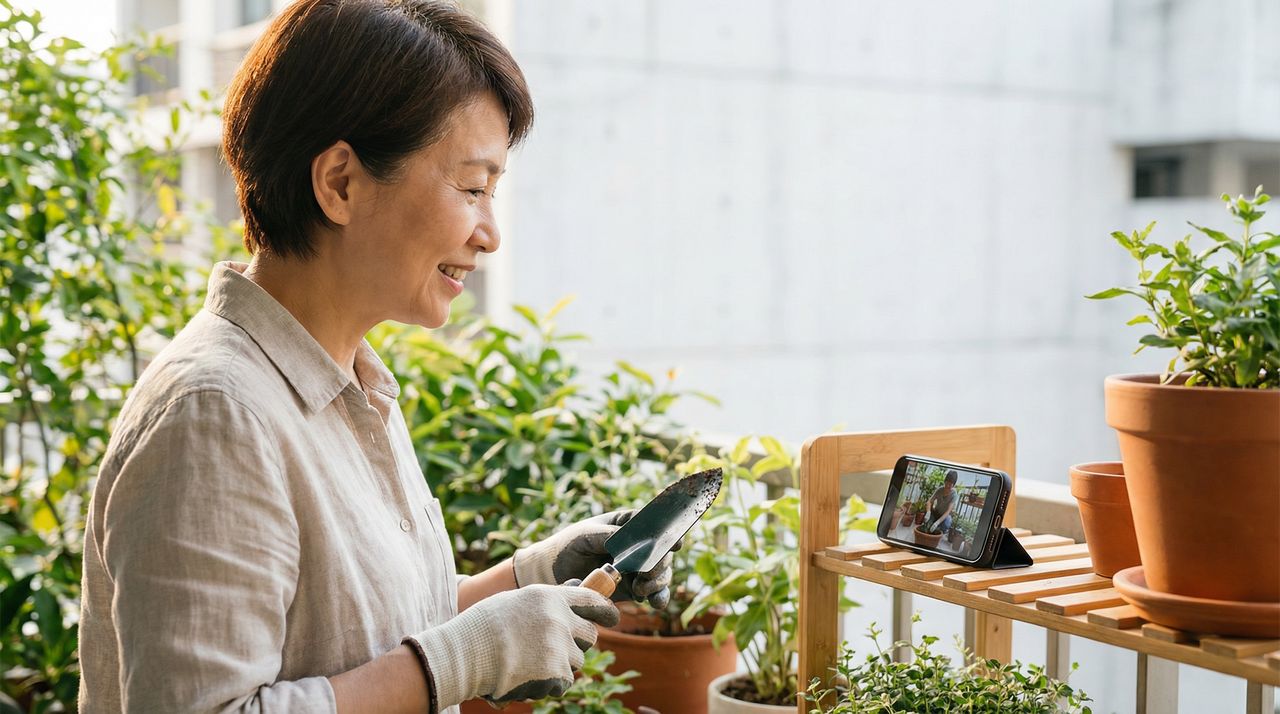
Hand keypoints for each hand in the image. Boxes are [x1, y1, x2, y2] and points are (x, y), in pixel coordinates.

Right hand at [407, 584, 618, 708]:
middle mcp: (560, 618)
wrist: (466, 654)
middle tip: (557, 651)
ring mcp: (560, 646)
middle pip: (589, 635)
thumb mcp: (514, 602)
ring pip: (576, 662)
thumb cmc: (481, 628)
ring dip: (560, 666)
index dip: (605, 610)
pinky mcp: (556, 673)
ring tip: (530, 665)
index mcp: (549, 597)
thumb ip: (542, 605)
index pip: (590, 599)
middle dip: (578, 645)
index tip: (613, 617)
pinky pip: (564, 683)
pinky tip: (527, 678)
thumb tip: (563, 608)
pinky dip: (549, 685)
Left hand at [513, 510, 677, 607]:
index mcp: (628, 525)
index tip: (674, 543)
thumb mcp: (586, 535)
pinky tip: (654, 602)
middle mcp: (638, 546)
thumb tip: (628, 542)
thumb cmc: (570, 544)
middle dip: (659, 563)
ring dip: (658, 581)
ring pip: (661, 574)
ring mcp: (637, 568)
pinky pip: (652, 593)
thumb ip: (608, 537)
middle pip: (661, 552)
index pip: (654, 525)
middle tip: (647, 573)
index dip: (668, 533)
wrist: (554, 571)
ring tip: (642, 588)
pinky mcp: (633, 588)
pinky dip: (657, 598)